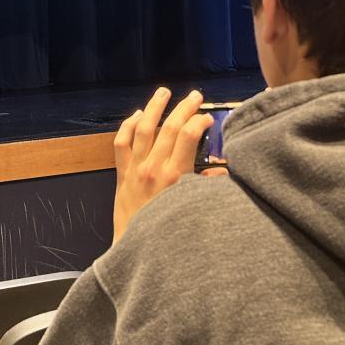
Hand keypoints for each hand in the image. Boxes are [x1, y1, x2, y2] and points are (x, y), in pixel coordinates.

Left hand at [112, 87, 212, 243]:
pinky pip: (121, 143)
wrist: (135, 252)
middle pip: (169, 128)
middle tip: (195, 95)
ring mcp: (136, 169)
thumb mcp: (192, 211)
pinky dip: (128, 126)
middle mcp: (154, 168)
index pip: (188, 137)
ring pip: (144, 129)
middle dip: (184, 108)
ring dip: (154, 107)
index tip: (207, 118)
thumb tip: (222, 173)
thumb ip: (206, 189)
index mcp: (176, 177)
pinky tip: (137, 115)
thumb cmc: (167, 234)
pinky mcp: (122, 174)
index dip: (199, 122)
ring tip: (163, 92)